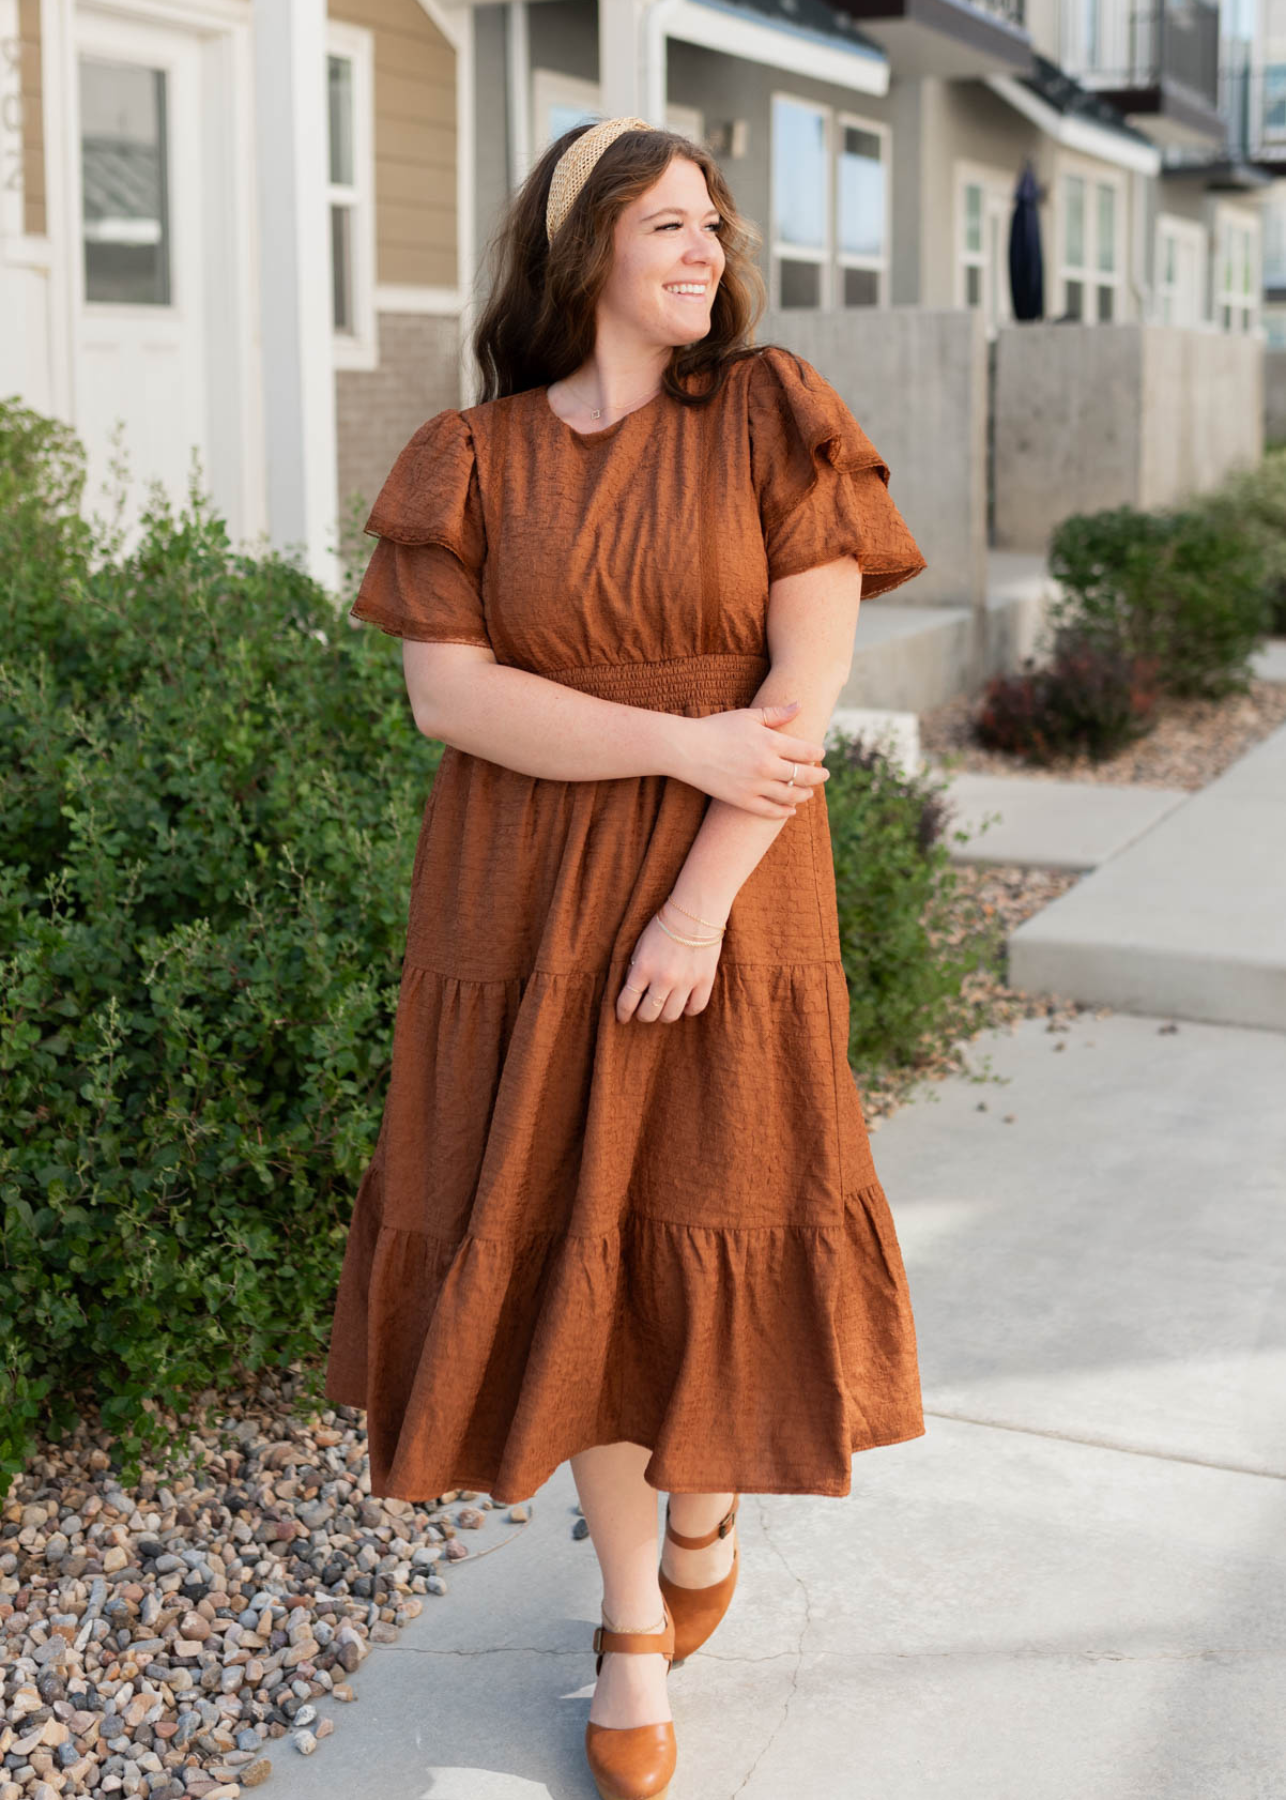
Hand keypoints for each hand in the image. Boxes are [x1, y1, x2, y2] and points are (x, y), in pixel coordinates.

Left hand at [616, 907, 723, 1022]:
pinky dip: (687, 1009)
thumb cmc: (664, 925)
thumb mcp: (640, 945)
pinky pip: (695, 1008)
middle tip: (644, 1010)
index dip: (622, 1013)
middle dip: (643, 1015)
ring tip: (664, 1005)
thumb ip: (635, 968)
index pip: (627, 1001)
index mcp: (643, 967)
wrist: (695, 911)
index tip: (622, 1017)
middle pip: (649, 1014)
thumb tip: (632, 991)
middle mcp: (663, 978)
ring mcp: (686, 982)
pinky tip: (683, 1002)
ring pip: (670, 1015)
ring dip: (664, 1014)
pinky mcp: (705, 981)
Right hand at [671, 700, 829, 816]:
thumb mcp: (748, 716)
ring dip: (804, 794)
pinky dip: (784, 812)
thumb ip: (776, 713)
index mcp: (771, 741)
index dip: (817, 753)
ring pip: (791, 795)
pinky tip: (790, 810)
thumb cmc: (716, 728)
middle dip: (819, 775)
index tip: (820, 753)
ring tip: (809, 793)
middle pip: (804, 774)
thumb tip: (800, 704)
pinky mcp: (742, 800)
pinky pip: (770, 810)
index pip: (806, 751)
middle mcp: (767, 765)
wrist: (687, 749)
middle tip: (825, 775)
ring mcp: (755, 785)